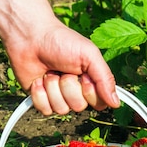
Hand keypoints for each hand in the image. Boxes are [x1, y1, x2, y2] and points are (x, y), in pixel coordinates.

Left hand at [5, 20, 119, 115]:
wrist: (30, 37)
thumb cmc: (62, 41)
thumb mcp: (90, 55)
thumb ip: (105, 79)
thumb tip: (116, 103)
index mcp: (91, 81)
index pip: (99, 103)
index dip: (89, 92)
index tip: (83, 75)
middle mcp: (76, 91)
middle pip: (78, 107)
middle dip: (68, 87)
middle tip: (63, 70)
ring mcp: (58, 96)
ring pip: (61, 109)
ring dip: (53, 88)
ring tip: (50, 72)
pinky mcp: (41, 99)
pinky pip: (45, 109)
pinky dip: (40, 93)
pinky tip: (39, 79)